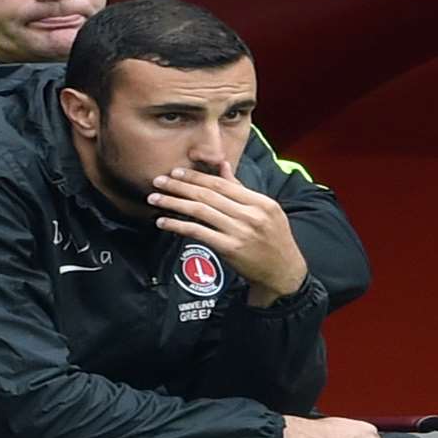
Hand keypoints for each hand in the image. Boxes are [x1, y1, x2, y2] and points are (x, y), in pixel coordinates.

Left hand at [150, 162, 308, 306]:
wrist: (282, 272)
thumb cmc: (272, 240)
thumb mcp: (265, 211)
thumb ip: (240, 189)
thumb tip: (222, 165)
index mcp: (260, 202)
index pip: (221, 184)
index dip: (196, 176)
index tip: (176, 172)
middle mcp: (250, 214)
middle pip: (208, 194)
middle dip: (179, 186)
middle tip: (158, 180)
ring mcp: (240, 232)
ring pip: (200, 211)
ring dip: (173, 203)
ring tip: (154, 199)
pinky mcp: (229, 248)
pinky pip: (198, 232)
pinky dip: (177, 226)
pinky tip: (163, 222)